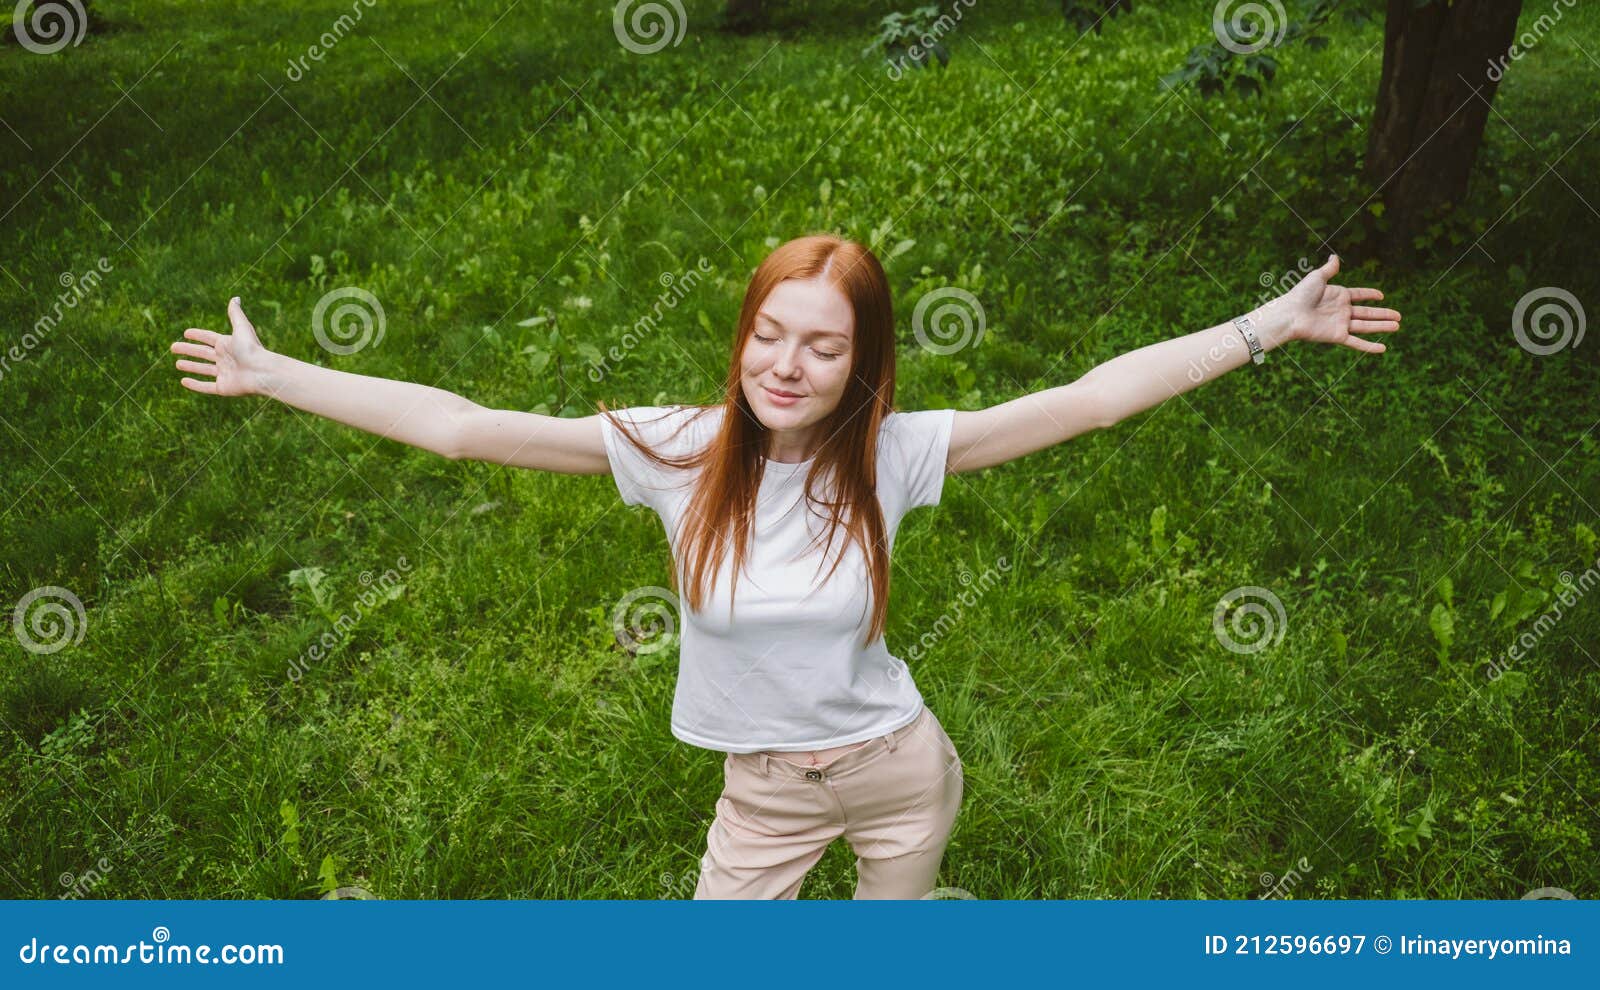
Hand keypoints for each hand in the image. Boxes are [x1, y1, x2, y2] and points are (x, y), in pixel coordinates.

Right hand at [170, 297, 271, 395]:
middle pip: (203, 353)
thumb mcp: (242, 328)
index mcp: (228, 345)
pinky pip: (206, 387)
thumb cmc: (252, 349)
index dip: (198, 335)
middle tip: (173, 347)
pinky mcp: (223, 388)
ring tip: (177, 364)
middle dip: (188, 350)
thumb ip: (235, 314)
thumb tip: (235, 298)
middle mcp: (226, 359)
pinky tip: (183, 381)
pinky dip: (195, 385)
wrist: (262, 372)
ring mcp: (224, 374)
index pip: (209, 338)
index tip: (186, 333)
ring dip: (190, 366)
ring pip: (203, 369)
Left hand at [1277, 253, 1400, 352]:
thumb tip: (1334, 256)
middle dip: (1383, 314)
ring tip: (1398, 326)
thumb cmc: (1300, 295)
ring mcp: (1340, 324)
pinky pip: (1357, 342)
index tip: (1381, 296)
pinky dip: (1370, 347)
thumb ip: (1329, 269)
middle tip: (1399, 316)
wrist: (1290, 314)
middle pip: (1367, 312)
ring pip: (1366, 326)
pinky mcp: (1337, 336)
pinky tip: (1383, 349)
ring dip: (1382, 327)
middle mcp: (1341, 310)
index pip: (1359, 295)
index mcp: (1338, 295)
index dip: (1370, 294)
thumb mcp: (1317, 278)